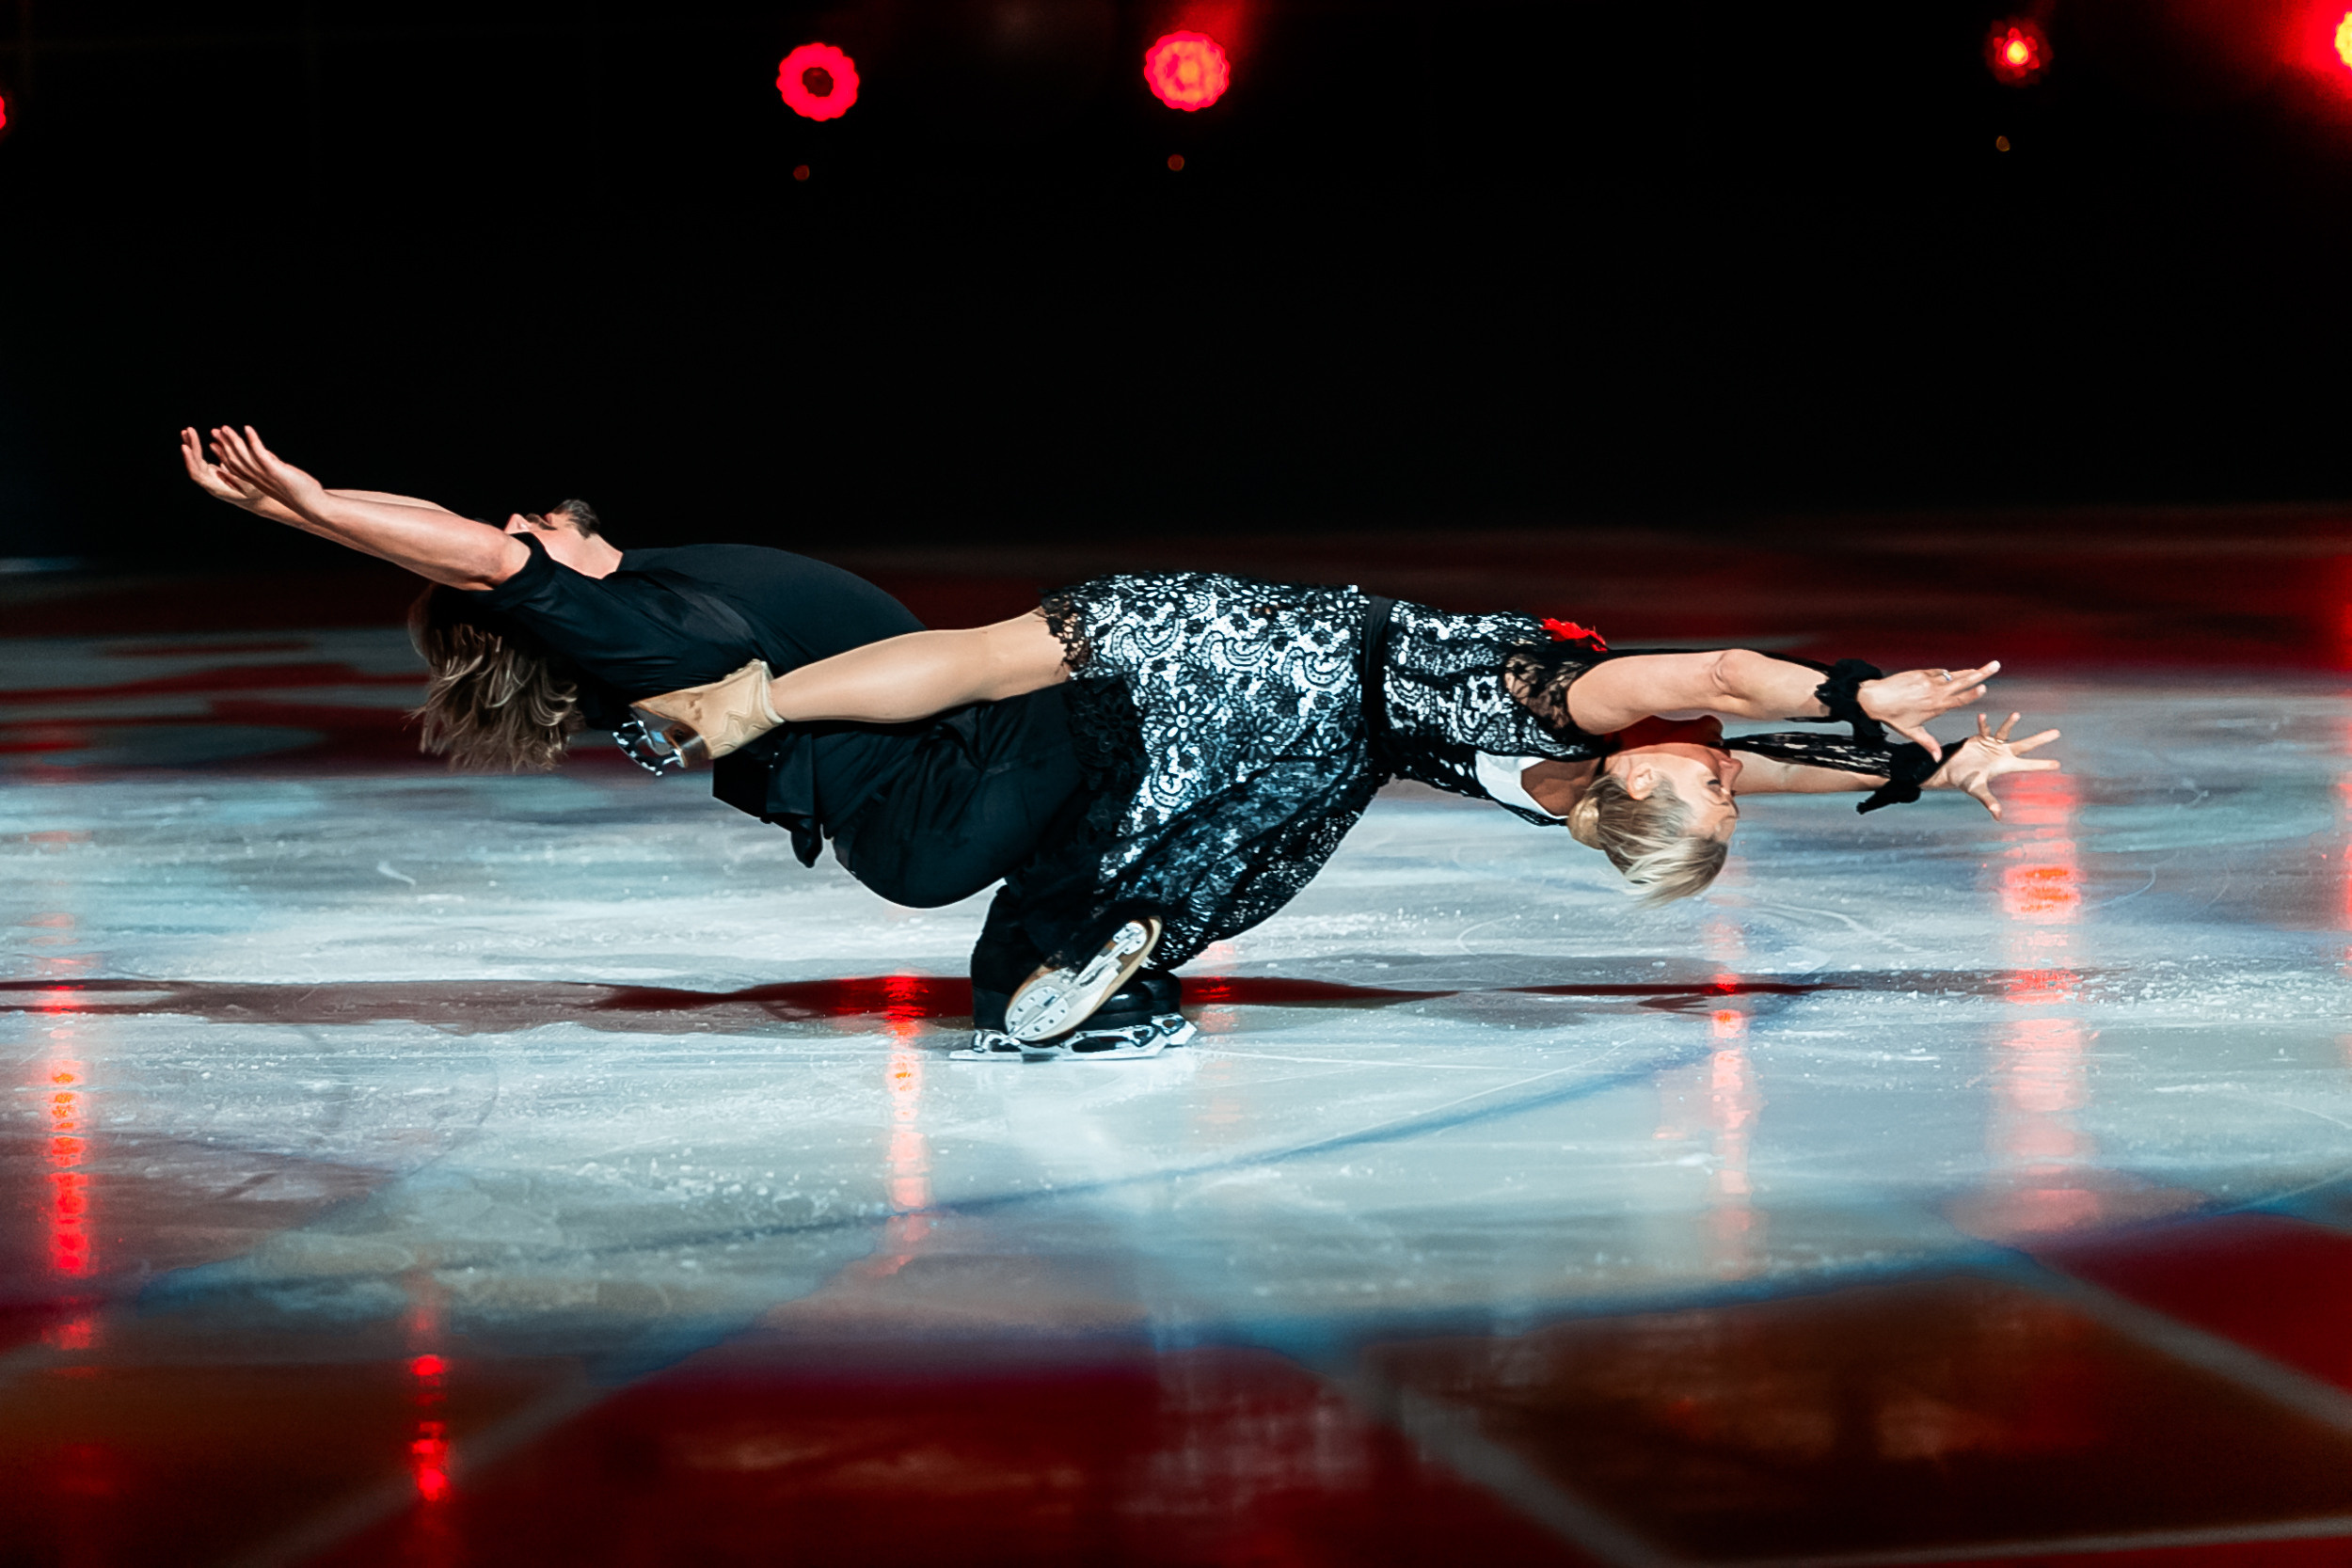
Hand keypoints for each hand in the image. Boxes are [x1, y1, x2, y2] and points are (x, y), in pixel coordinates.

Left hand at [179, 426, 274, 511]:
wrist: (255, 500)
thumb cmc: (255, 494)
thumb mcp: (249, 488)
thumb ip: (235, 478)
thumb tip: (220, 467)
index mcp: (214, 488)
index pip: (196, 474)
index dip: (189, 460)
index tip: (185, 447)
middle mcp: (208, 482)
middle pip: (193, 464)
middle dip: (191, 446)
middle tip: (188, 431)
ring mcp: (208, 476)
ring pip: (195, 460)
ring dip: (191, 444)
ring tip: (188, 430)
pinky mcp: (211, 471)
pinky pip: (200, 458)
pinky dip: (197, 446)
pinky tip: (193, 436)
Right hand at [205, 425, 330, 520]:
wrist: (312, 505)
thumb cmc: (300, 492)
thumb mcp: (280, 475)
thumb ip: (271, 464)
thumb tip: (265, 453)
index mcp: (257, 481)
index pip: (235, 467)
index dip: (222, 455)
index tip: (212, 444)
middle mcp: (257, 478)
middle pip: (235, 459)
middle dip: (223, 445)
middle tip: (214, 431)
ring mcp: (265, 474)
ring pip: (243, 455)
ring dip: (233, 440)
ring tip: (225, 428)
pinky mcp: (274, 471)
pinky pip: (260, 453)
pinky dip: (253, 440)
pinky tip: (248, 429)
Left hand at [1857, 661, 1999, 756]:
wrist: (1875, 698)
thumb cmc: (1894, 716)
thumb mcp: (1912, 732)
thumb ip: (1928, 744)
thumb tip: (1938, 759)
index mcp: (1937, 706)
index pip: (1960, 699)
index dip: (1973, 693)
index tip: (1985, 687)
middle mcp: (1935, 692)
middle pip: (1963, 681)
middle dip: (1981, 673)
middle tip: (1996, 665)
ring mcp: (1929, 680)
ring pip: (1954, 674)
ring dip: (1969, 671)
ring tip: (1984, 667)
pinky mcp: (1922, 673)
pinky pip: (1940, 672)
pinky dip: (1948, 673)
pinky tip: (1956, 673)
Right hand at [1926, 711, 2061, 819]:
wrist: (1950, 770)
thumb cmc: (1965, 781)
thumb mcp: (1977, 790)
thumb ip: (1989, 801)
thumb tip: (1998, 817)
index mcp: (2005, 765)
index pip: (2027, 764)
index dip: (2041, 764)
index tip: (2057, 764)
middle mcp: (2003, 754)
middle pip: (2025, 745)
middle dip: (2040, 739)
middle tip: (2057, 733)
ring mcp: (1993, 745)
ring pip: (2005, 732)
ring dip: (2010, 723)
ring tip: (2016, 714)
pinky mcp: (1981, 738)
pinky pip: (1984, 729)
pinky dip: (1983, 724)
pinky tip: (1981, 716)